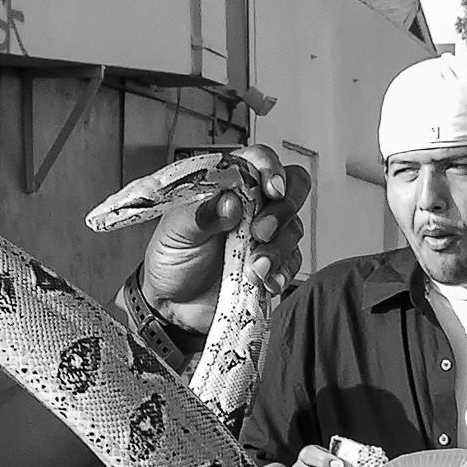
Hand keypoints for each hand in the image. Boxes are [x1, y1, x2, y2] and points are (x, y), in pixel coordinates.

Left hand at [140, 146, 313, 331]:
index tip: (272, 189)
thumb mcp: (176, 232)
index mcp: (228, 186)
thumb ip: (200, 214)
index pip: (259, 161)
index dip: (271, 169)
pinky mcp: (273, 263)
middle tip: (260, 232)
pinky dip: (283, 272)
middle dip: (283, 210)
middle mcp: (252, 206)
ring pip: (293, 228)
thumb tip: (229, 202)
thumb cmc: (172, 258)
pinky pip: (292, 262)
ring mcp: (266, 235)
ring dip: (277, 250)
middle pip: (291, 189)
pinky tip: (265, 281)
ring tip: (253, 269)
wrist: (173, 304)